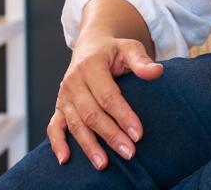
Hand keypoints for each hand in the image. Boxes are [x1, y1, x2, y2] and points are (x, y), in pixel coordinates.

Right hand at [48, 35, 163, 169]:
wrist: (90, 46)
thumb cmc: (114, 50)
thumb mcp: (129, 47)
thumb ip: (141, 60)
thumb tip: (157, 72)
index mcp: (90, 67)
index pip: (108, 97)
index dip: (123, 116)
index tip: (138, 134)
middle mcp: (73, 83)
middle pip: (92, 114)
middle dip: (110, 136)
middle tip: (129, 153)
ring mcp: (64, 97)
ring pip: (75, 125)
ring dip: (89, 146)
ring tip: (104, 164)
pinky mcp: (59, 107)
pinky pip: (54, 127)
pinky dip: (57, 143)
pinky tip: (65, 159)